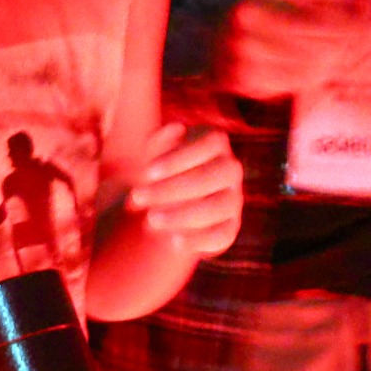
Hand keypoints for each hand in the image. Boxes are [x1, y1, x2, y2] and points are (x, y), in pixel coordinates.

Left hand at [125, 123, 242, 259]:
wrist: (166, 204)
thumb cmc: (159, 170)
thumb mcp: (155, 151)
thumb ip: (161, 139)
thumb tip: (176, 129)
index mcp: (216, 143)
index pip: (209, 144)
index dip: (179, 158)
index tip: (147, 172)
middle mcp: (231, 169)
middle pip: (213, 176)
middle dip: (173, 188)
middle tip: (137, 197)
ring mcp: (234, 199)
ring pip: (218, 206)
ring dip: (183, 215)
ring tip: (150, 220)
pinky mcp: (230, 227)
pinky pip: (222, 235)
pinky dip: (199, 240)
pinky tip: (173, 241)